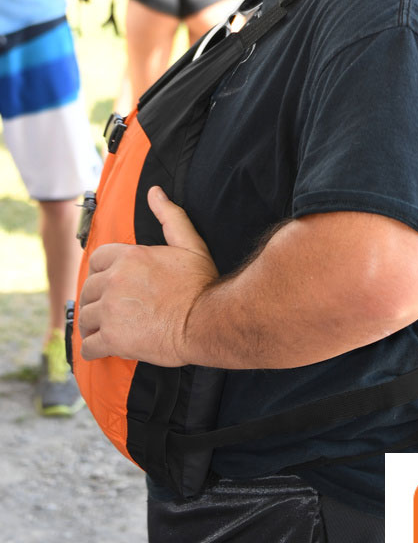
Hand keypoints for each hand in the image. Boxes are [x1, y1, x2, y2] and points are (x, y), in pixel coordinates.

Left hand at [78, 187, 217, 363]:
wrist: (206, 321)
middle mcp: (114, 281)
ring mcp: (110, 310)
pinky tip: (104, 348)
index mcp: (129, 257)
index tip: (110, 284)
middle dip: (96, 300)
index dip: (102, 272)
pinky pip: (89, 346)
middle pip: (88, 289)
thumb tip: (155, 192)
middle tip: (109, 309)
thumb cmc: (200, 285)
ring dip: (94, 325)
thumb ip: (169, 216)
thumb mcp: (189, 244)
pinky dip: (94, 349)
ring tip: (106, 329)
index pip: (97, 259)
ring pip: (85, 317)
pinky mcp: (111, 338)